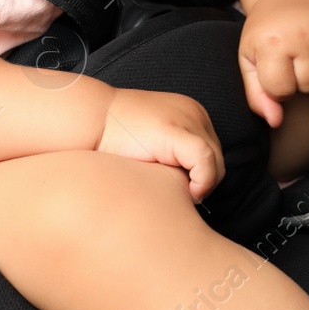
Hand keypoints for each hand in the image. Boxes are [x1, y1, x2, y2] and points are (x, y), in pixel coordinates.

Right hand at [96, 87, 224, 202]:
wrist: (90, 120)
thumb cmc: (113, 138)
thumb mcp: (153, 143)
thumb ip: (174, 156)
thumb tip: (193, 188)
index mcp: (190, 113)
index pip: (212, 152)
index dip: (202, 176)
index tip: (184, 190)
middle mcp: (195, 112)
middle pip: (218, 159)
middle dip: (203, 182)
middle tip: (182, 197)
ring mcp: (188, 119)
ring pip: (216, 163)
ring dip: (202, 186)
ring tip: (180, 195)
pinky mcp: (177, 131)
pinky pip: (206, 162)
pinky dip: (202, 183)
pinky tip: (185, 193)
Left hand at [238, 0, 308, 127]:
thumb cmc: (267, 31)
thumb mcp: (249, 59)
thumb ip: (257, 94)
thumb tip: (275, 121)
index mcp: (271, 41)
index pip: (282, 91)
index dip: (279, 87)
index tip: (278, 70)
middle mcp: (301, 32)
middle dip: (303, 81)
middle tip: (298, 61)